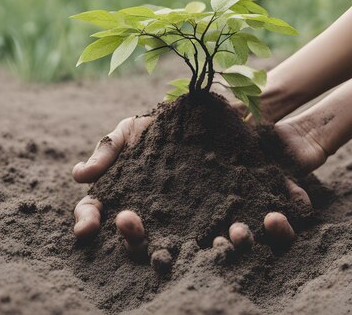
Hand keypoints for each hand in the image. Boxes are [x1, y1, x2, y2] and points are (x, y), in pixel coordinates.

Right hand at [71, 107, 325, 254]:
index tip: (86, 228)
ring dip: (204, 244)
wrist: (231, 105)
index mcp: (138, 197)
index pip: (105, 214)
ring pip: (202, 245)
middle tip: (129, 223)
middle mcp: (169, 218)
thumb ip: (111, 148)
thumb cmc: (175, 120)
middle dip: (132, 239)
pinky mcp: (248, 212)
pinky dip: (271, 229)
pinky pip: (259, 231)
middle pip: (144, 240)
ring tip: (207, 231)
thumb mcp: (139, 126)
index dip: (90, 222)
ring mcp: (207, 218)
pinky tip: (271, 218)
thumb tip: (80, 177)